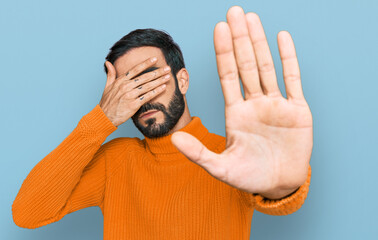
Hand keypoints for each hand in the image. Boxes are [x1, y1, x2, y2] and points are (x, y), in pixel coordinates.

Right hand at [99, 57, 169, 126]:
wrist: (105, 117)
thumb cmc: (107, 102)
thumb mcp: (107, 86)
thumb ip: (110, 74)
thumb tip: (108, 62)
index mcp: (121, 81)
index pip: (135, 69)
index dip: (146, 63)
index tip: (155, 59)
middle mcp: (126, 86)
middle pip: (145, 77)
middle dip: (158, 72)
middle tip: (167, 68)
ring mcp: (130, 95)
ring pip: (148, 86)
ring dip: (159, 81)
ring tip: (168, 77)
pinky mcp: (134, 104)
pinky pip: (147, 96)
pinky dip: (156, 91)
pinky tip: (163, 88)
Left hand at [171, 6, 312, 198]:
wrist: (279, 185)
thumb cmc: (249, 177)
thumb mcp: (220, 168)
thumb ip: (198, 153)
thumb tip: (173, 138)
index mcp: (235, 113)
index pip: (227, 75)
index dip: (223, 52)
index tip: (219, 29)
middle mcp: (254, 103)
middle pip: (245, 64)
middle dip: (239, 39)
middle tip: (234, 12)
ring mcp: (275, 104)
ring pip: (266, 66)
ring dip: (259, 42)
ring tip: (251, 18)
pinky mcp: (297, 109)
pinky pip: (293, 78)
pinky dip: (288, 58)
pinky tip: (282, 37)